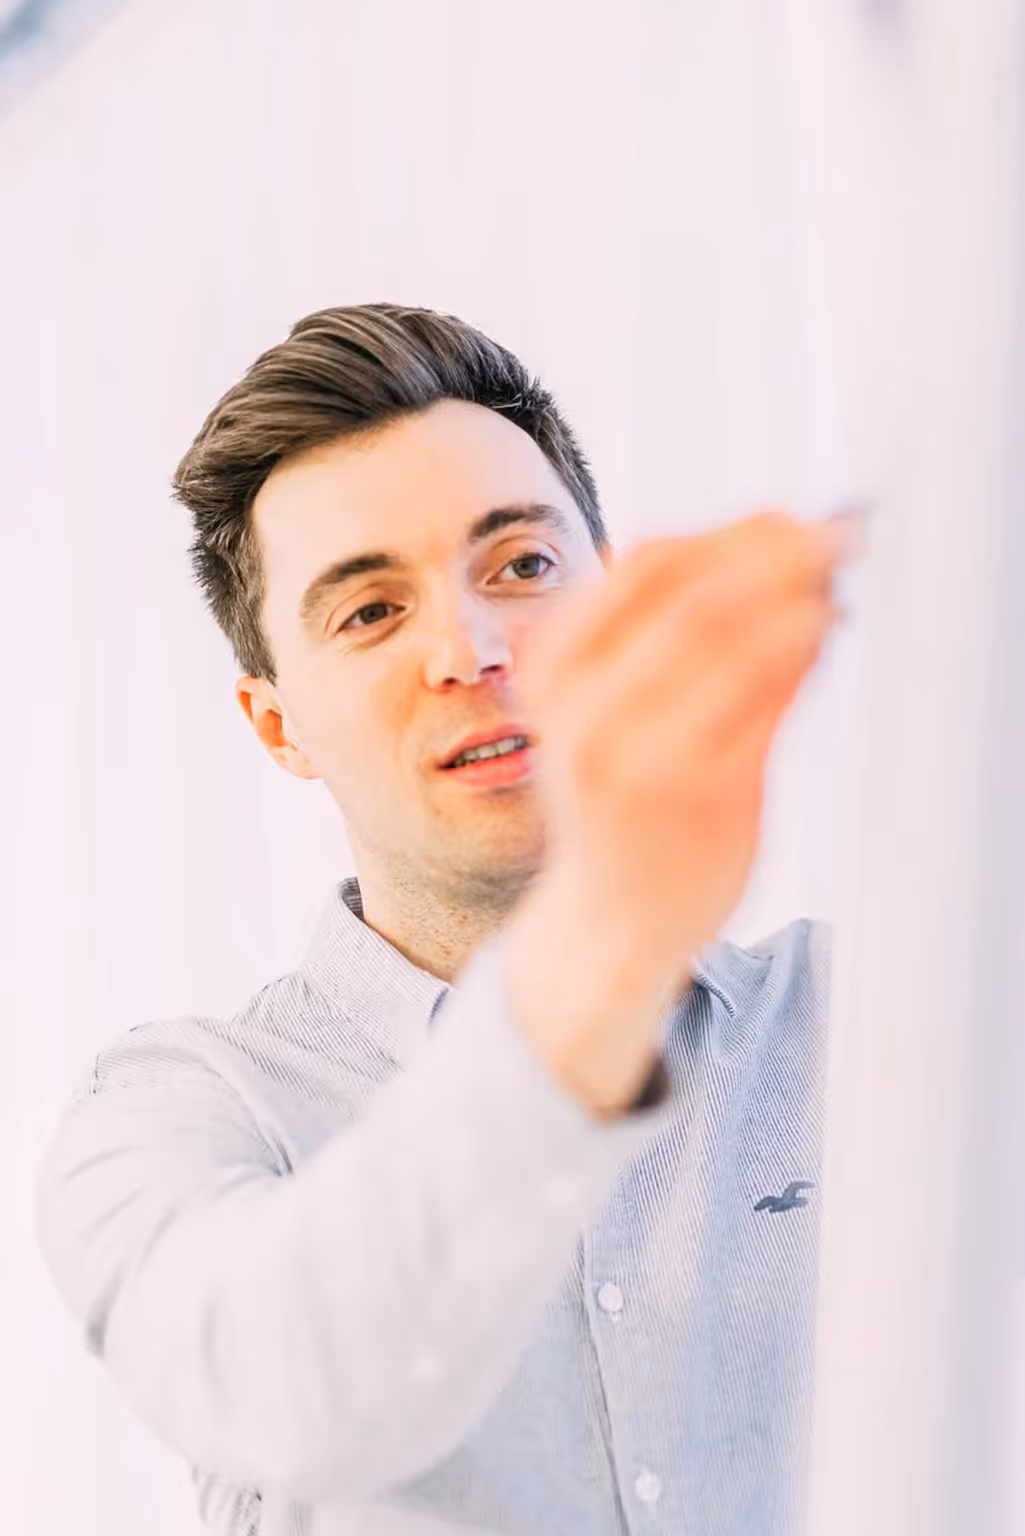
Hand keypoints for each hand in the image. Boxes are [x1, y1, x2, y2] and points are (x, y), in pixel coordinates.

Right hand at [516, 509, 859, 986]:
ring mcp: (639, 755)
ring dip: (800, 601)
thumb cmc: (620, 803)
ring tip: (833, 589)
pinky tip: (822, 636)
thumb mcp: (602, 709)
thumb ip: (660, 635)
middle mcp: (583, 710)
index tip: (788, 519)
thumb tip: (774, 549)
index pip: (644, 564)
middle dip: (778, 556)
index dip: (728, 532)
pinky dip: (804, 655)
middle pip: (696, 595)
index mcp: (552, 672)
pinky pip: (768, 701)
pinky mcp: (700, 795)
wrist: (611, 921)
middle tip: (836, 538)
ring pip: (736, 642)